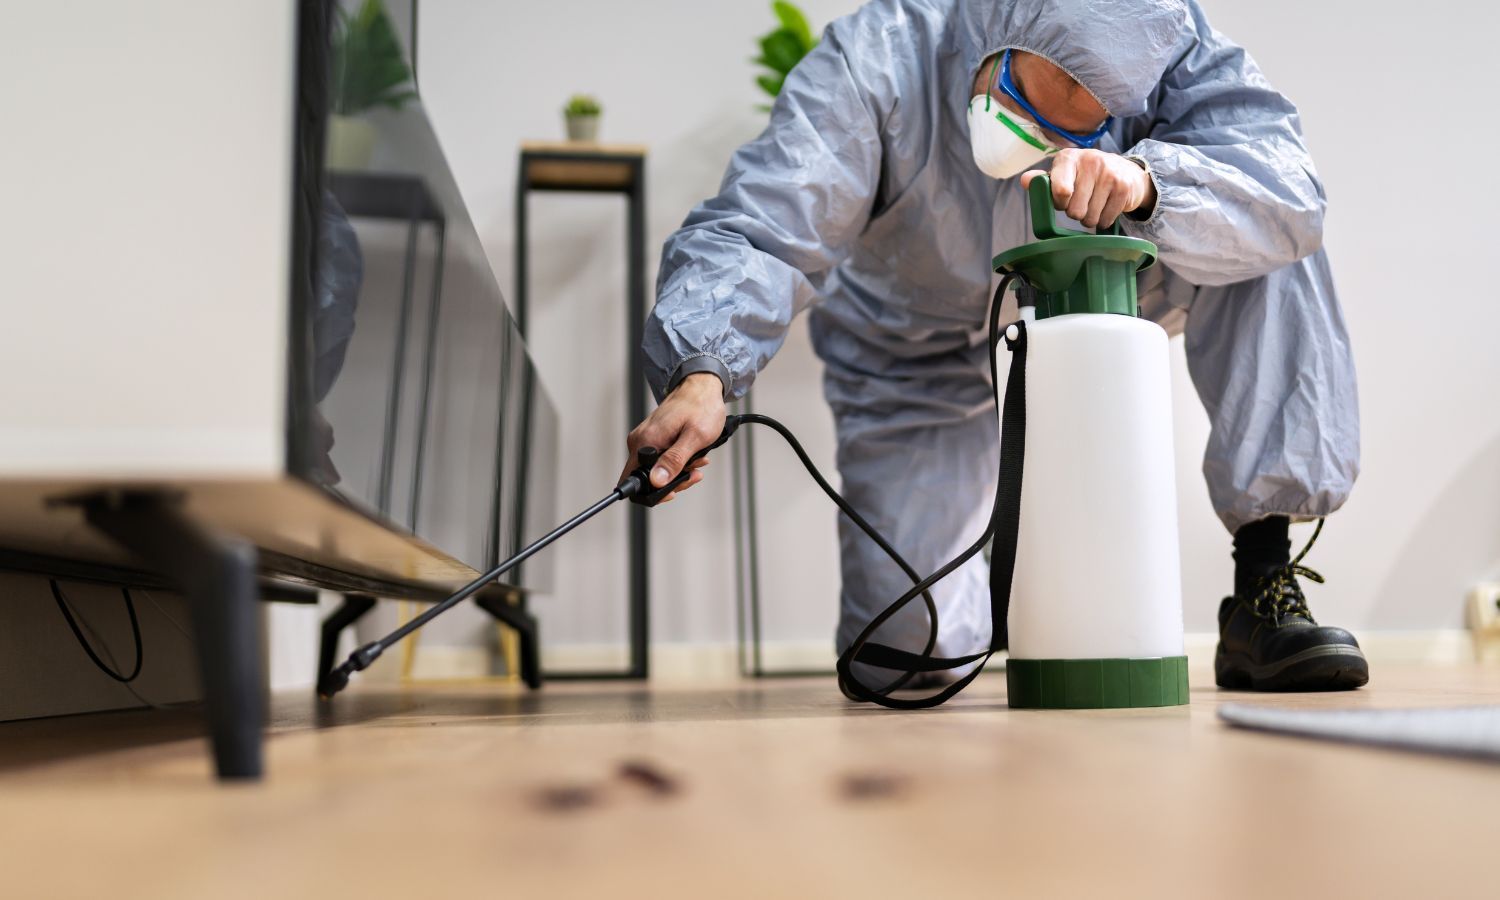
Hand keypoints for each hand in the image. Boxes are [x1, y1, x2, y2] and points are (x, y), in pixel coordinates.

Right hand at [619, 372, 726, 503]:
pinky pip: (660, 459)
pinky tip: (692, 455)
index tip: (674, 490)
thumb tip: (657, 481)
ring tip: (697, 460)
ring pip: (656, 470)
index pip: (633, 481)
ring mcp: (645, 439)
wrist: (702, 386)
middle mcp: (640, 440)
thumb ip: (675, 461)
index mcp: (646, 441)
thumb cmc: (701, 406)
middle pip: (647, 479)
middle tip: (693, 472)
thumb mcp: (694, 437)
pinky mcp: (653, 438)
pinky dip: (678, 461)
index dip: (654, 492)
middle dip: (673, 481)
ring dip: (679, 471)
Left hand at [1021, 150, 1155, 228]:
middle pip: (1074, 210)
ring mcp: (1110, 175)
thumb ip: (1043, 180)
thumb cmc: (1086, 175)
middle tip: (1080, 202)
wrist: (1126, 171)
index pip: (1060, 190)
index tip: (1063, 201)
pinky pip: (1105, 220)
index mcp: (1069, 158)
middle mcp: (1091, 162)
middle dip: (1075, 213)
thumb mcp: (1063, 172)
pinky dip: (1103, 221)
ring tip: (1093, 205)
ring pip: (1090, 218)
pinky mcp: (1124, 189)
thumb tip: (1025, 181)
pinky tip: (1105, 207)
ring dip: (1089, 219)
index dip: (1059, 203)